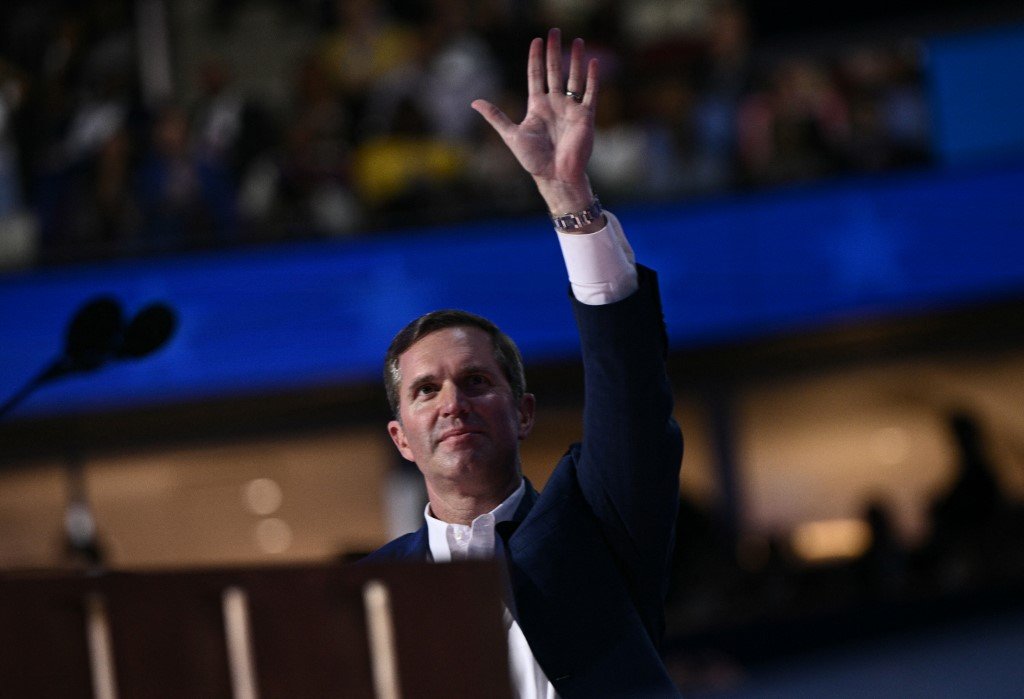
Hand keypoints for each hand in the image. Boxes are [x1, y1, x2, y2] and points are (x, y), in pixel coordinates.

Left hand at [471, 28, 599, 214]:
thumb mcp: (511, 135)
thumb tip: (474, 102)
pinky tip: (593, 62)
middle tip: (554, 31)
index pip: (536, 76)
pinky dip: (593, 78)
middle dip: (554, 51)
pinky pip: (590, 93)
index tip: (536, 40)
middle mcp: (555, 104)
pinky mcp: (585, 117)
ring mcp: (571, 109)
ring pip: (574, 78)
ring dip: (576, 60)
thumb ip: (496, 117)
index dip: (535, 58)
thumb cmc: (533, 160)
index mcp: (537, 107)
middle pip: (555, 71)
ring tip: (577, 40)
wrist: (555, 176)